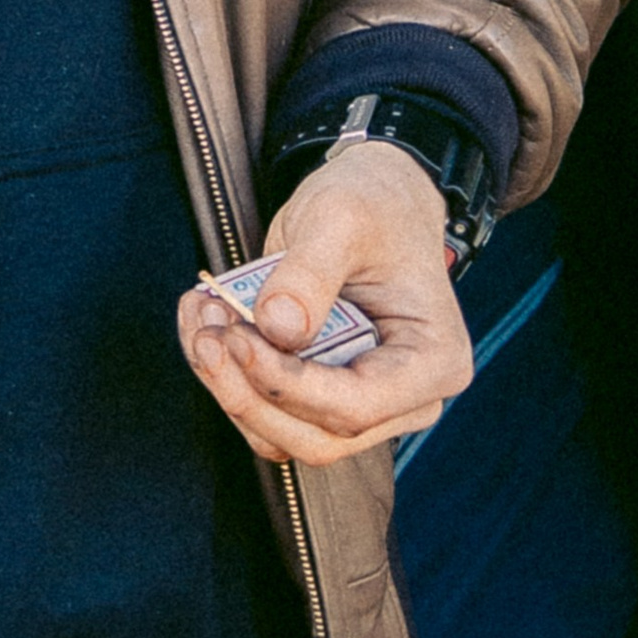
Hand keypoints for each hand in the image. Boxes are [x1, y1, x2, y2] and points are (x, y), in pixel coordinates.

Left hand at [178, 140, 472, 467]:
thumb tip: (278, 329)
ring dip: (227, 386)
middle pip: (317, 438)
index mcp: (433, 361)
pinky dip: (225, 375)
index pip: (356, 407)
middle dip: (248, 392)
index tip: (239, 337)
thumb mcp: (341, 219)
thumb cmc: (372, 204)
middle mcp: (404, 398)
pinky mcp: (320, 394)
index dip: (288, 385)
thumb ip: (310, 273)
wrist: (370, 200)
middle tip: (209, 329)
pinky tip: (204, 320)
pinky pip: (265, 410)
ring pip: (282, 435)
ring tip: (203, 316)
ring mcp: (361, 401)